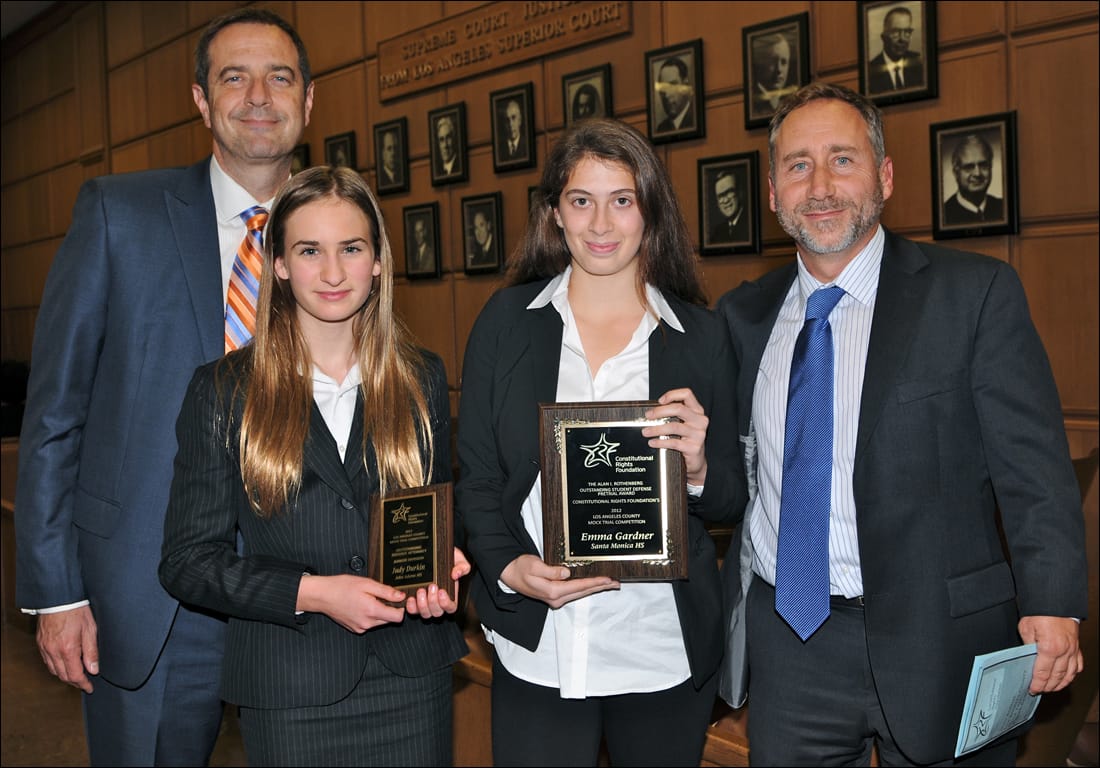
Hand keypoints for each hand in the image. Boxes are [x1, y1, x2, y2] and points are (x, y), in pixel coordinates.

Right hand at [36, 605, 98, 692]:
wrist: (59, 598)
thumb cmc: (76, 610)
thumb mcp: (90, 629)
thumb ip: (92, 651)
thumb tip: (94, 669)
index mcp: (68, 649)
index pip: (75, 675)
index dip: (83, 684)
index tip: (89, 688)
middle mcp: (53, 651)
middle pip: (63, 676)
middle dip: (74, 682)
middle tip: (84, 683)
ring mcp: (45, 648)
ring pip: (53, 670)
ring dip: (65, 675)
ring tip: (76, 675)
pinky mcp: (41, 643)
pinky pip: (47, 661)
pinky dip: (56, 667)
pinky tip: (63, 664)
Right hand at [296, 574, 405, 633]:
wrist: (322, 596)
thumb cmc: (342, 587)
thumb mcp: (367, 583)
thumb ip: (386, 591)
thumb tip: (401, 596)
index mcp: (372, 611)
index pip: (398, 617)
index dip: (401, 608)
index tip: (398, 599)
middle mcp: (367, 623)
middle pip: (389, 620)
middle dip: (389, 608)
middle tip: (379, 595)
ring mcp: (360, 628)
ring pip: (379, 622)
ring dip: (379, 612)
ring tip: (368, 599)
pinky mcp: (355, 629)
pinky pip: (369, 624)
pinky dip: (369, 616)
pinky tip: (360, 605)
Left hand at [406, 547, 472, 617]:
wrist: (434, 553)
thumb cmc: (448, 559)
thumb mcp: (459, 559)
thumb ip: (462, 566)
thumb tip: (456, 574)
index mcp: (450, 595)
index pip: (451, 607)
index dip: (446, 603)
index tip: (441, 591)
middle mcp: (438, 601)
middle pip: (437, 612)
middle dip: (433, 602)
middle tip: (431, 586)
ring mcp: (426, 603)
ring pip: (425, 613)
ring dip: (422, 605)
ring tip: (420, 590)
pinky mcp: (414, 602)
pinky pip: (412, 610)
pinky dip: (410, 606)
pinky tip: (409, 597)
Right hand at [500, 554, 618, 608]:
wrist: (509, 574)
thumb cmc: (520, 568)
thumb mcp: (533, 565)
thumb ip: (550, 570)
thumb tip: (566, 573)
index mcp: (551, 591)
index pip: (579, 586)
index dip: (595, 582)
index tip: (608, 579)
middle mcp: (555, 598)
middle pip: (583, 592)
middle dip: (600, 586)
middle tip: (616, 582)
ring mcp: (555, 598)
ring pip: (580, 593)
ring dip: (595, 587)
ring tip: (610, 583)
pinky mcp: (555, 595)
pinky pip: (575, 592)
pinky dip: (586, 588)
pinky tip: (593, 584)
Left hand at [644, 388, 709, 485]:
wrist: (696, 461)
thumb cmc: (686, 440)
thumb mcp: (683, 424)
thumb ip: (672, 415)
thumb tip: (651, 412)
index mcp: (697, 411)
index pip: (687, 395)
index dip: (672, 395)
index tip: (660, 401)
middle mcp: (700, 420)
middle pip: (679, 409)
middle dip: (660, 411)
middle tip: (648, 416)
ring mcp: (698, 434)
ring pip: (674, 426)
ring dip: (656, 429)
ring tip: (645, 432)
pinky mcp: (694, 447)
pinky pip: (674, 442)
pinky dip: (660, 442)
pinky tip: (652, 442)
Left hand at [1018, 615, 1082, 693]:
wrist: (1055, 602)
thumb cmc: (1040, 612)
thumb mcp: (1026, 628)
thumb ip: (1027, 646)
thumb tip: (1026, 659)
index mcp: (1049, 648)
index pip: (1043, 674)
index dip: (1037, 684)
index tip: (1032, 689)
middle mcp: (1064, 652)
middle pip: (1056, 677)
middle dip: (1048, 687)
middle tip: (1040, 691)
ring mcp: (1072, 650)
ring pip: (1069, 674)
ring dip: (1060, 684)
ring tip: (1052, 688)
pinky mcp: (1077, 647)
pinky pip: (1078, 666)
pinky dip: (1072, 674)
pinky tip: (1067, 677)